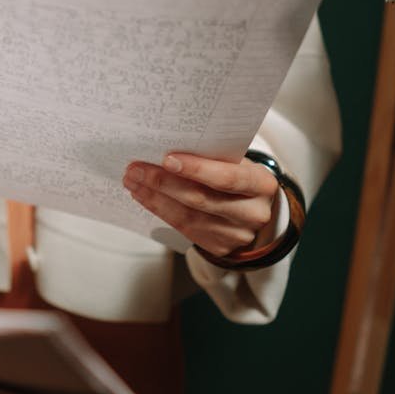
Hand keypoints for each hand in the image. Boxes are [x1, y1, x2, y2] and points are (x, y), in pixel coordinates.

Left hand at [123, 153, 277, 257]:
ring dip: (154, 197)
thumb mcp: (238, 164)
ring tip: (133, 181)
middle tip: (136, 168)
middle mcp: (252, 212)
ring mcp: (235, 234)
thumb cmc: (241, 180)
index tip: (167, 159)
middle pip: (200, 198)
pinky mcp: (218, 247)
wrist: (256, 212)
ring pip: (187, 216)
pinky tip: (143, 196)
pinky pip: (183, 228)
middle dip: (163, 182)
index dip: (196, 169)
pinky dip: (159, 209)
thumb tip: (167, 146)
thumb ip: (213, 157)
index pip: (227, 177)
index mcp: (261, 184)